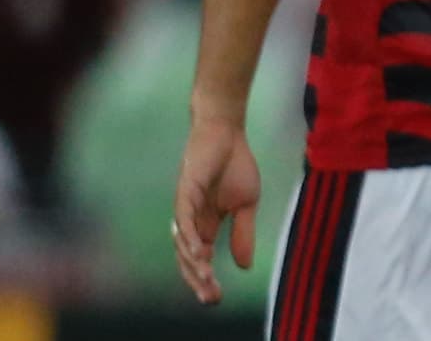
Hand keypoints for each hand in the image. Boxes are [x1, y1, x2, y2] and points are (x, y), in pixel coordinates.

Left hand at [172, 114, 260, 304]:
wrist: (227, 132)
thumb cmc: (235, 164)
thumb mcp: (246, 205)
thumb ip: (243, 234)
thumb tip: (243, 267)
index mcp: (205, 225)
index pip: (200, 259)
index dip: (205, 279)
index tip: (216, 298)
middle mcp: (190, 221)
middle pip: (188, 258)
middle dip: (198, 279)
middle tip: (211, 297)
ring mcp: (186, 208)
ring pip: (183, 243)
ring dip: (193, 263)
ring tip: (207, 278)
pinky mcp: (185, 192)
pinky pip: (184, 220)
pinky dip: (189, 238)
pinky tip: (199, 252)